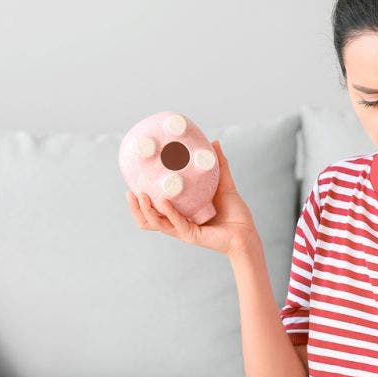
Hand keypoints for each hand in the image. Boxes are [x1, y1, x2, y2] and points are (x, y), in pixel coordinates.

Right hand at [125, 140, 259, 256]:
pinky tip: (163, 201)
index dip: (140, 202)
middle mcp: (178, 224)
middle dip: (136, 209)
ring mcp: (184, 231)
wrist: (248, 233)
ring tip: (139, 196)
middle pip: (149, 220)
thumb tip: (214, 142)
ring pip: (157, 223)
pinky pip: (176, 223)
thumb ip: (218, 165)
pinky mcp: (192, 235)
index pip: (154, 211)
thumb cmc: (235, 213)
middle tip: (129, 192)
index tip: (133, 184)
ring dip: (146, 210)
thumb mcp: (223, 184)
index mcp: (180, 214)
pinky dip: (168, 212)